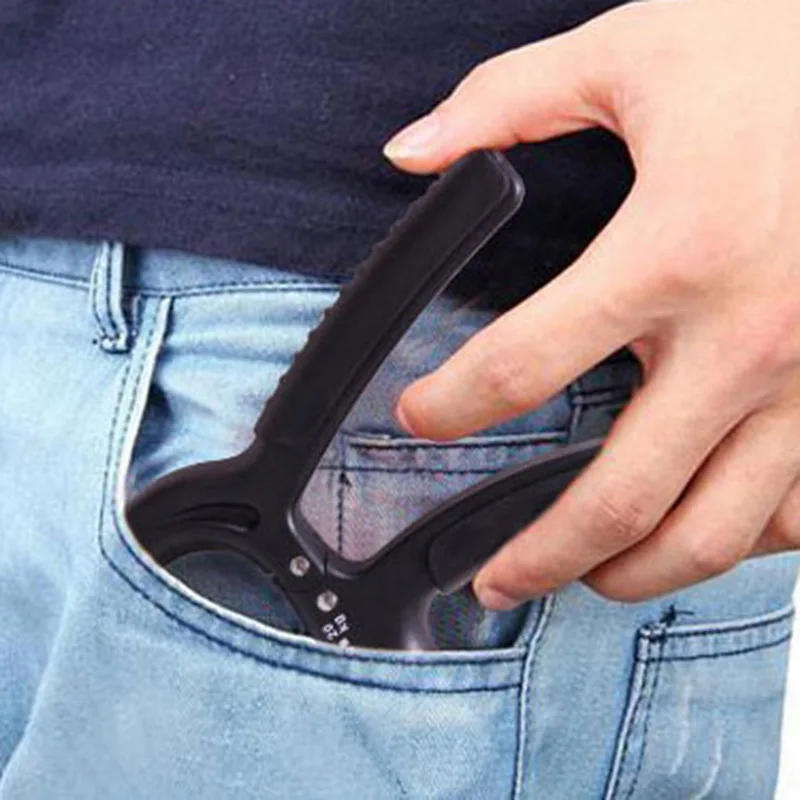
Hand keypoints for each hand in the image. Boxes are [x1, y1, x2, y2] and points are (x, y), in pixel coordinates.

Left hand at [383, 0, 799, 609]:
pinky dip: (741, 539)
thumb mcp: (635, 51)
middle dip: (539, 556)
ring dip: (638, 573)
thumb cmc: (786, 51)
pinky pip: (798, 514)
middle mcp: (749, 338)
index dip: (452, 404)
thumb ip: (506, 102)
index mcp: (676, 250)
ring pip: (716, 535)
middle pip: (618, 498)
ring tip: (586, 578)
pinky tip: (698, 527)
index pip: (524, 364)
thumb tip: (410, 148)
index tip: (419, 416)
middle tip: (492, 578)